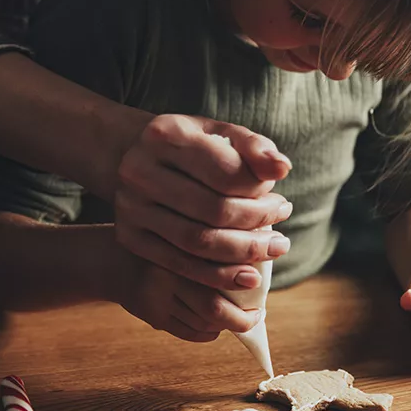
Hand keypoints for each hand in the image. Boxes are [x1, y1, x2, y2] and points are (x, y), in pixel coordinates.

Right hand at [113, 251, 261, 342]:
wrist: (113, 259)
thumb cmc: (163, 242)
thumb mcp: (184, 232)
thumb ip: (214, 243)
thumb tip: (259, 258)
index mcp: (177, 247)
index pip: (218, 270)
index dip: (241, 280)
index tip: (256, 282)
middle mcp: (164, 274)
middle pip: (213, 308)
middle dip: (242, 318)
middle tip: (256, 314)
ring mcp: (156, 299)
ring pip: (204, 323)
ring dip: (227, 324)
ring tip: (237, 315)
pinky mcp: (152, 315)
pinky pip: (191, 332)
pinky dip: (210, 332)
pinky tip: (217, 325)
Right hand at [114, 114, 293, 292]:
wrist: (135, 159)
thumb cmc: (191, 147)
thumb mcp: (221, 135)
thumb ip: (254, 148)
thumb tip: (281, 169)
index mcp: (166, 135)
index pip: (226, 172)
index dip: (259, 191)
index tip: (278, 200)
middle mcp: (140, 170)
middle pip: (212, 209)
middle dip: (256, 225)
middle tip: (282, 236)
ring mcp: (130, 206)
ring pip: (196, 241)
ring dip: (242, 253)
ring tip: (272, 251)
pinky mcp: (129, 236)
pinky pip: (178, 264)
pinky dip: (216, 274)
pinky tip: (244, 275)